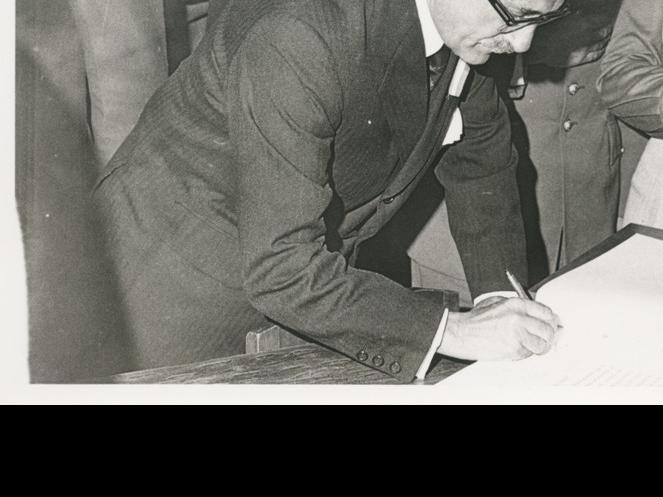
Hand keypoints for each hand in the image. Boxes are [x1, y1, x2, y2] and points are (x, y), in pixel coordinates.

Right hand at [438, 297, 560, 360]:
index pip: (545, 312)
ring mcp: (517, 336)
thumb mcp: (496, 302)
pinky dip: (526, 352)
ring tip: (535, 345)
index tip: (551, 323)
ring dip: (541, 346)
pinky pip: (528, 353)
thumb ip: (517, 305)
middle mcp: (519, 319)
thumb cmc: (476, 319)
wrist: (461, 333)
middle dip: (549, 334)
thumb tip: (535, 313)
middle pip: (548, 329)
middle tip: (546, 336)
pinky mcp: (513, 350)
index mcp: (516, 304)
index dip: (550, 319)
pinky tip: (516, 347)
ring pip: (542, 344)